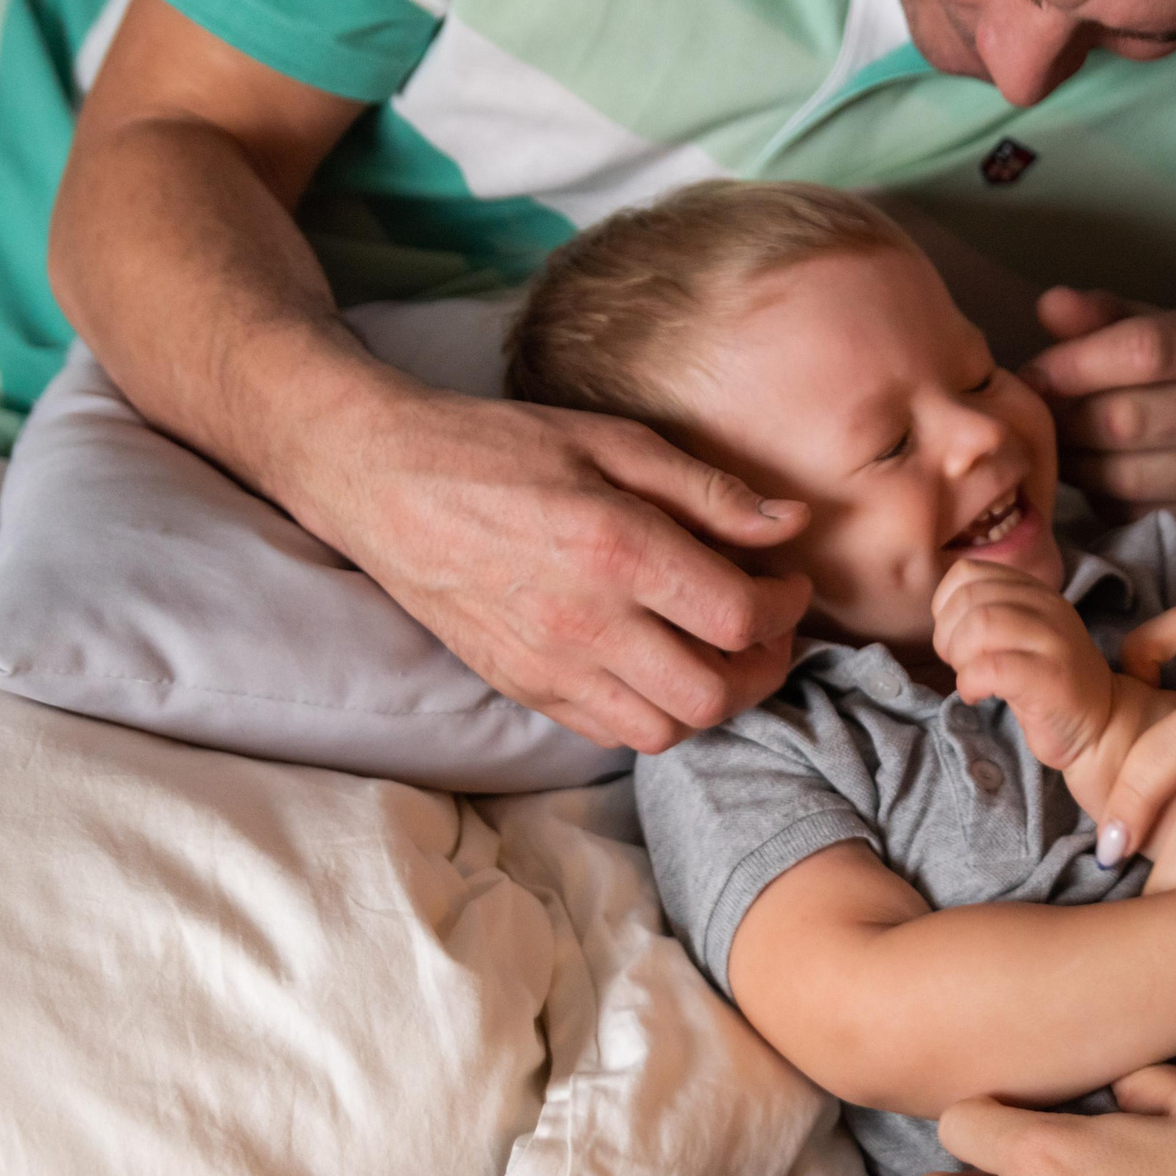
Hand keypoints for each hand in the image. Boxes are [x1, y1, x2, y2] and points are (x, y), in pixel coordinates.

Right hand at [292, 384, 812, 752]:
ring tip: (720, 652)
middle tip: (768, 628)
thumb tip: (792, 523)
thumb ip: (709, 491)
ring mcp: (549, 666)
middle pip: (714, 694)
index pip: (738, 618)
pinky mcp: (522, 688)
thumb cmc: (501, 447)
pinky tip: (663, 665)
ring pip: (667, 730)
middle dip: (764, 668)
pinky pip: (612, 734)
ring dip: (713, 700)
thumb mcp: (614, 441)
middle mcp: (585, 622)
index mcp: (616, 550)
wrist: (383, 480)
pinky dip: (656, 714)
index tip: (788, 581)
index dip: (785, 608)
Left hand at [933, 558, 1117, 770]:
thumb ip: (991, 611)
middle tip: (960, 663)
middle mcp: (1047, 607)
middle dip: (948, 636)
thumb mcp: (1022, 633)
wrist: (1101, 722)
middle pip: (968, 599)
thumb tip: (942, 612)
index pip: (968, 572)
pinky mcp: (1051, 678)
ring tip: (970, 678)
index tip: (956, 636)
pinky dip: (970, 683)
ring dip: (959, 658)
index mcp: (1035, 591)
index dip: (946, 605)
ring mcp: (1053, 640)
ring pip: (979, 626)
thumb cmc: (1047, 682)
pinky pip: (991, 668)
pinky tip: (978, 695)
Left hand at [1023, 288, 1175, 540]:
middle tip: (1039, 414)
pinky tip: (1093, 476)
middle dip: (1064, 418)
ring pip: (1122, 476)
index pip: (1146, 350)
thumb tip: (1049, 306)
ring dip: (1073, 461)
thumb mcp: (1169, 333)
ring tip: (1062, 442)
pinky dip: (1097, 496)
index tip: (1033, 374)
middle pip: (1125, 420)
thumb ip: (1107, 318)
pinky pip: (1133, 515)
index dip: (1075, 363)